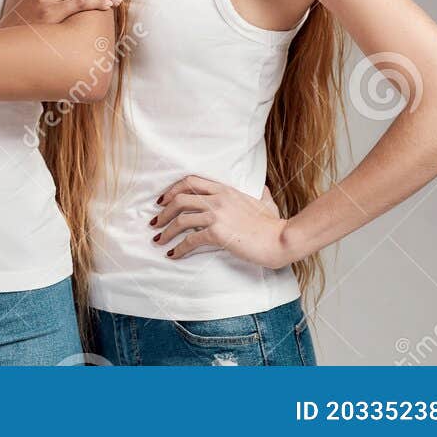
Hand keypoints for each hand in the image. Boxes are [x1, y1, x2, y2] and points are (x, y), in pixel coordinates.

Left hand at [149, 175, 293, 268]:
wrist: (282, 239)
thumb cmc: (274, 224)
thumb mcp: (266, 202)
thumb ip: (260, 194)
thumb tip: (263, 190)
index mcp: (226, 189)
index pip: (191, 181)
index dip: (172, 189)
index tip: (162, 200)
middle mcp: (218, 198)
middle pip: (179, 198)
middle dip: (163, 211)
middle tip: (155, 221)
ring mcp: (217, 214)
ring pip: (180, 218)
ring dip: (165, 230)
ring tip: (158, 239)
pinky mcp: (217, 233)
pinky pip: (190, 239)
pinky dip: (178, 248)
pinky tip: (173, 254)